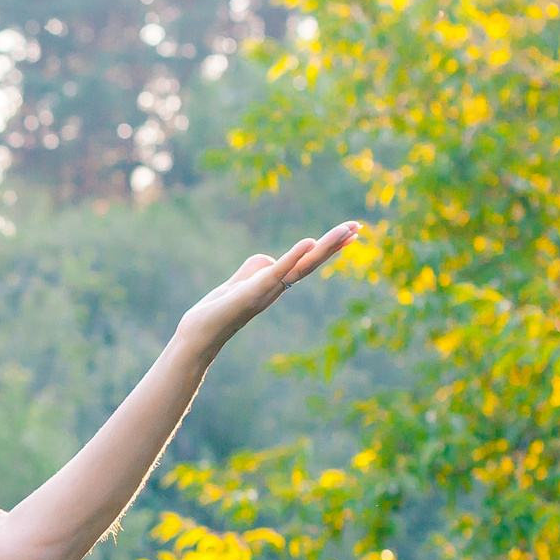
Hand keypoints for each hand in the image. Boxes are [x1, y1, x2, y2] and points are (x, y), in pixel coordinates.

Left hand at [176, 221, 362, 348]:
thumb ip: (255, 268)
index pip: (307, 261)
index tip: (351, 232)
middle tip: (359, 226)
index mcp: (276, 282)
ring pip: (302, 265)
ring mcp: (268, 290)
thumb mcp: (241, 280)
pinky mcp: (253, 291)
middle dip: (335, 244)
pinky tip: (308, 242)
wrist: (199, 333)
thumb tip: (270, 259)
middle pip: (312, 262)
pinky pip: (277, 272)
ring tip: (347, 230)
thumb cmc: (219, 310)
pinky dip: (293, 257)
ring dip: (325, 246)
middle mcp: (278, 287)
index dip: (328, 246)